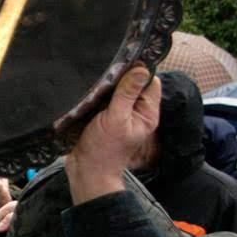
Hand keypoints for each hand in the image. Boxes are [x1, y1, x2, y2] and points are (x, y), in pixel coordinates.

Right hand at [69, 65, 157, 204]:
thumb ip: (128, 93)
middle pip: (134, 85)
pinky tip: (90, 92)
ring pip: (119, 91)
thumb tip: (142, 69)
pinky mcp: (106, 118)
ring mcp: (121, 115)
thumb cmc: (104, 148)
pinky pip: (106, 99)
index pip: (151, 83)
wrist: (86, 171)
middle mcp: (137, 113)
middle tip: (105, 74)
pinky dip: (99, 94)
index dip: (139, 72)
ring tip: (96, 84)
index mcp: (147, 114)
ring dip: (108, 86)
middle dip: (121, 78)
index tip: (122, 65)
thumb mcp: (116, 118)